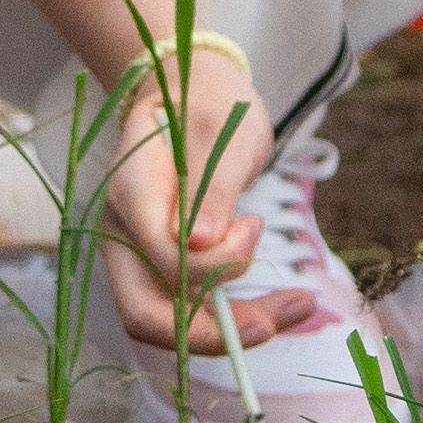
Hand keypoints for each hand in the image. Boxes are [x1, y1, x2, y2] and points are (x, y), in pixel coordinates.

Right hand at [97, 49, 305, 354]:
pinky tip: (279, 305)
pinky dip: (234, 315)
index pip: (158, 256)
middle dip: (212, 332)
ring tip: (298, 306)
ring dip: (233, 327)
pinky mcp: (165, 264)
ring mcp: (140, 253)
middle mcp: (124, 233)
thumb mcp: (219, 131)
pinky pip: (192, 308)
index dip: (209, 267)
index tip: (254, 228)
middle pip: (147, 314)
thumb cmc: (208, 102)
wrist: (192, 91)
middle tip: (276, 323)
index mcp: (131, 193)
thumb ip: (209, 187)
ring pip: (173, 321)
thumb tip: (199, 245)